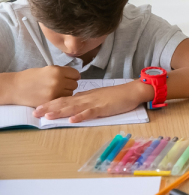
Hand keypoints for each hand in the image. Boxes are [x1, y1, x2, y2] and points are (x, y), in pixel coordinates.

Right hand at [11, 66, 79, 106]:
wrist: (15, 87)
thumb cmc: (30, 77)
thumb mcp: (48, 69)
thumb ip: (62, 71)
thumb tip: (74, 75)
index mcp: (57, 71)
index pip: (76, 74)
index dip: (73, 76)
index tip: (70, 78)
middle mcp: (58, 81)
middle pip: (75, 84)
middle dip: (69, 84)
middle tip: (61, 85)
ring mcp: (55, 92)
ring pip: (70, 93)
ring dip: (66, 92)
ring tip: (56, 90)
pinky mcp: (50, 101)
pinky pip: (63, 100)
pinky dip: (60, 98)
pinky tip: (53, 96)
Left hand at [32, 80, 153, 122]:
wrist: (132, 91)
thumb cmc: (117, 95)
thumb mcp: (99, 97)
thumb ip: (87, 101)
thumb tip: (75, 105)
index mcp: (85, 96)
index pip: (65, 99)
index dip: (51, 103)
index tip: (38, 108)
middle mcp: (87, 98)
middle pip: (65, 102)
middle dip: (49, 107)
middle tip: (35, 112)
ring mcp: (95, 102)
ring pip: (74, 107)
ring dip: (60, 111)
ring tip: (48, 116)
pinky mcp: (104, 108)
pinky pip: (90, 112)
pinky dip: (81, 116)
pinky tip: (72, 120)